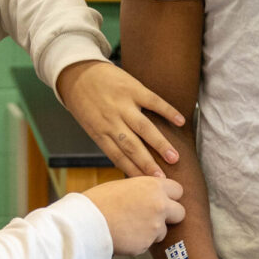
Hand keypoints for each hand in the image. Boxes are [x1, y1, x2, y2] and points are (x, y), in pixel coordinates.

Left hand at [56, 59, 187, 178]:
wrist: (77, 72)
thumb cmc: (84, 102)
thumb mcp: (89, 125)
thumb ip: (107, 140)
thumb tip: (128, 162)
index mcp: (100, 132)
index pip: (118, 157)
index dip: (133, 172)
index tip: (147, 186)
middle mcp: (111, 120)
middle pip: (131, 146)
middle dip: (147, 164)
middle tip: (162, 180)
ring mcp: (122, 104)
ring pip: (143, 127)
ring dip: (159, 143)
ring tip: (174, 158)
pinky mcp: (132, 88)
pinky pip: (153, 101)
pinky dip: (167, 111)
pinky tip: (180, 122)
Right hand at [79, 177, 184, 253]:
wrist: (86, 223)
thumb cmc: (99, 202)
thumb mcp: (124, 186)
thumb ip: (143, 190)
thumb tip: (151, 194)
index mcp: (153, 187)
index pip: (178, 190)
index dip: (171, 196)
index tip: (165, 200)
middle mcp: (159, 205)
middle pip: (180, 212)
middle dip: (170, 216)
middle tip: (155, 217)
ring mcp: (155, 227)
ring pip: (163, 231)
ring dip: (152, 231)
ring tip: (130, 226)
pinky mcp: (147, 244)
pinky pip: (148, 244)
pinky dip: (139, 242)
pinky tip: (124, 235)